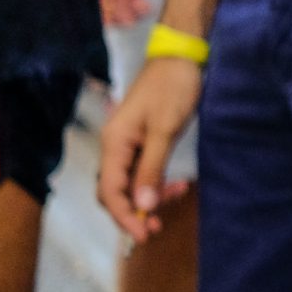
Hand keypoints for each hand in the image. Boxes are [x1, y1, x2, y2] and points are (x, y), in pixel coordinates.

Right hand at [98, 56, 202, 242]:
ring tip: (177, 194)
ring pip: (130, 182)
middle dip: (134, 211)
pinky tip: (175, 183)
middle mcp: (115, 146)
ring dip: (149, 196)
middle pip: (114, 191)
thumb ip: (152, 168)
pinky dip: (155, 181)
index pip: (110, 191)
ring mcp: (128, 143)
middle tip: (157, 227)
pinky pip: (142, 170)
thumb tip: (143, 205)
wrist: (181, 57)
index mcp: (114, 143)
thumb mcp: (165, 129)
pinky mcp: (143, 140)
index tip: (144, 234)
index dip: (124, 216)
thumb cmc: (173, 87)